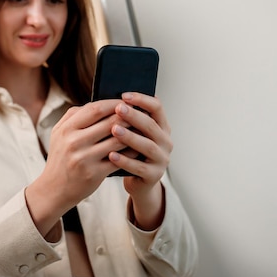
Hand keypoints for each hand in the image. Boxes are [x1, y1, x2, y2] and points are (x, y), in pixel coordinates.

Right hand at [25, 99, 127, 236]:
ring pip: (116, 141)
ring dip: (132, 134)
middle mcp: (74, 142)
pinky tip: (137, 148)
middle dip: (128, 117)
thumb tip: (100, 103)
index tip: (126, 102)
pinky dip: (130, 152)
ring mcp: (84, 158)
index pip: (95, 109)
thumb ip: (75, 115)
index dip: (114, 103)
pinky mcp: (94, 174)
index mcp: (67, 128)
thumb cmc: (61, 157)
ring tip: (142, 129)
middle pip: (109, 123)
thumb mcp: (59, 133)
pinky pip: (118, 159)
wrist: (53, 189)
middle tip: (140, 113)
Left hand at [108, 92, 172, 229]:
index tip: (124, 95)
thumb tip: (110, 100)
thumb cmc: (132, 152)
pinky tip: (111, 155)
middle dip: (134, 116)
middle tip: (118, 108)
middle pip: (151, 125)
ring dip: (130, 137)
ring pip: (148, 146)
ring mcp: (162, 159)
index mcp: (162, 127)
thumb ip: (129, 120)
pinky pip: (139, 167)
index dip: (142, 100)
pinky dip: (125, 161)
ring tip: (113, 129)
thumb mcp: (134, 134)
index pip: (157, 107)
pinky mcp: (154, 176)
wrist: (139, 182)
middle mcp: (165, 142)